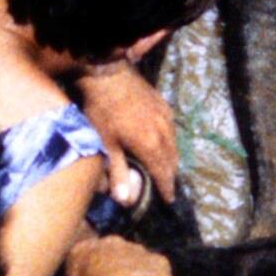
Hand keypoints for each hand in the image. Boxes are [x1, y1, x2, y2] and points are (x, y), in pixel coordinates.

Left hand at [77, 69, 180, 204]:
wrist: (108, 75)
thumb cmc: (102, 111)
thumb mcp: (106, 143)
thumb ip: (117, 172)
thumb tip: (125, 199)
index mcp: (150, 145)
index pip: (163, 172)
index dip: (166, 187)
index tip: (169, 200)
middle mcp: (163, 132)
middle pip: (172, 160)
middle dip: (170, 175)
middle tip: (167, 187)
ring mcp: (165, 117)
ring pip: (174, 144)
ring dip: (171, 159)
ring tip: (166, 169)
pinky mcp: (164, 105)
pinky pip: (171, 129)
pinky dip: (169, 142)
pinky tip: (163, 143)